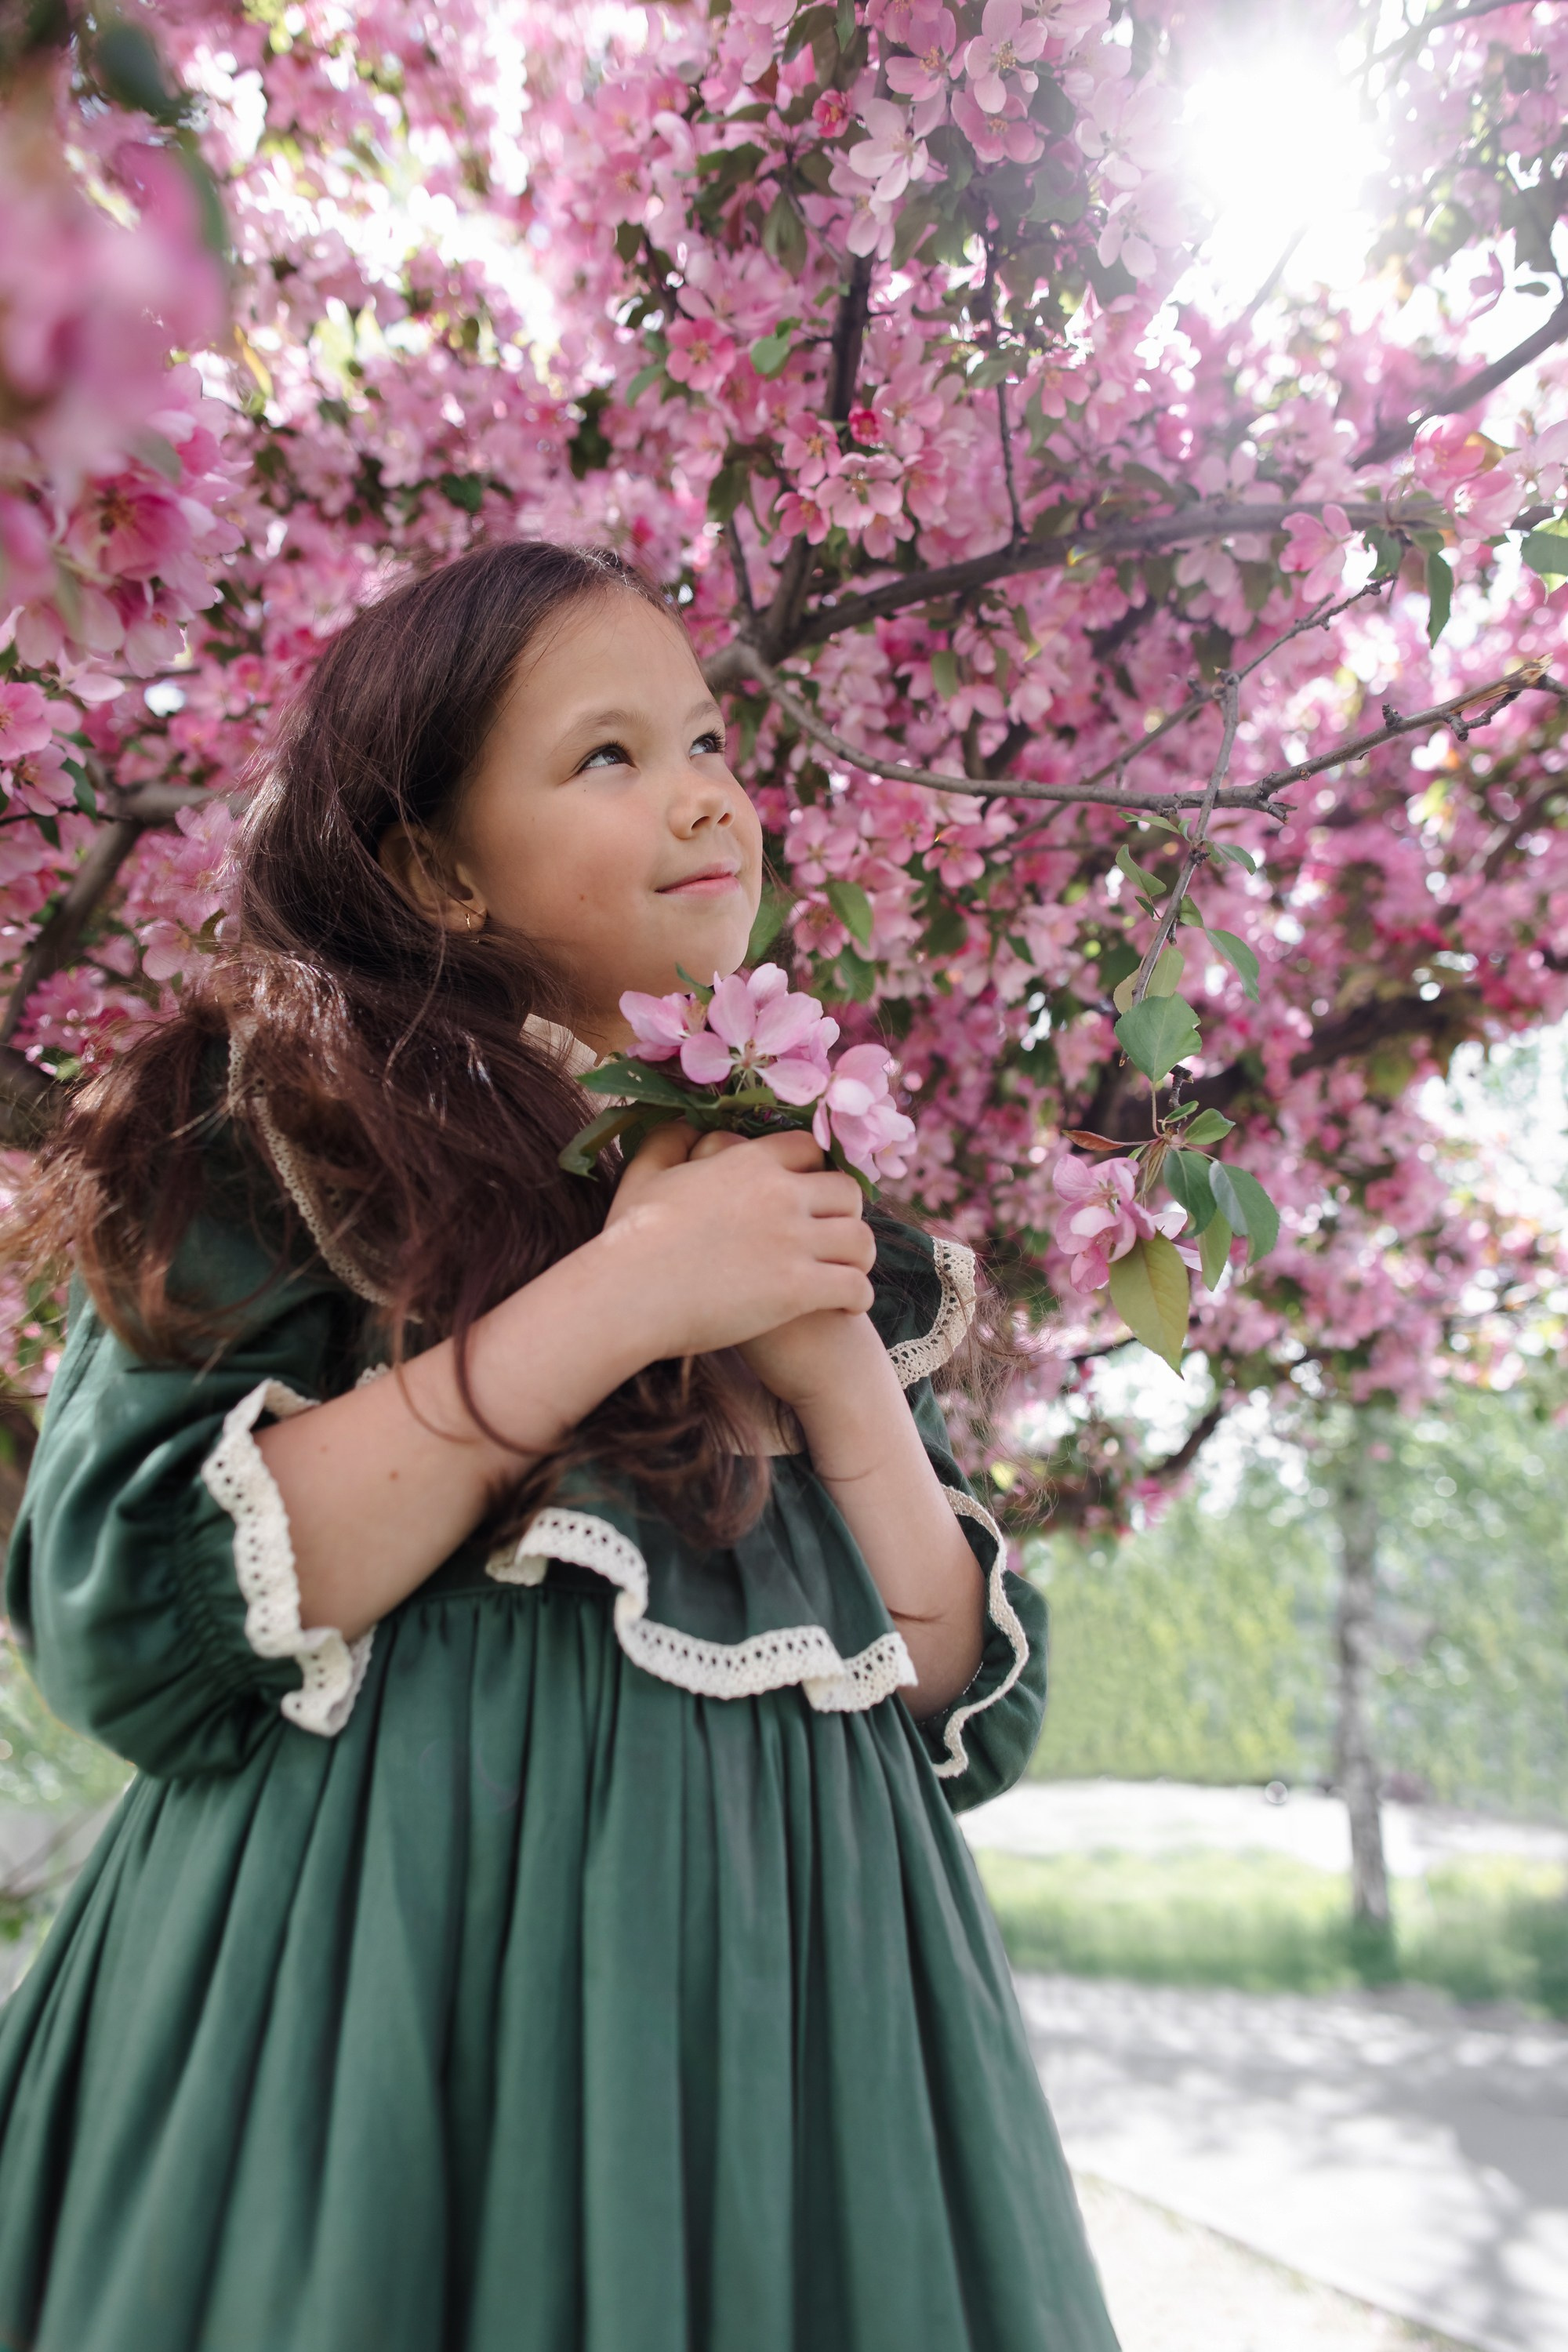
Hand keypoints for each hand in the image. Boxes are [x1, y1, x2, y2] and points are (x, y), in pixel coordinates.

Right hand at [601, 1122, 875, 1365]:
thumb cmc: (629, 1240)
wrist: (627, 1295)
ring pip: (860, 1239)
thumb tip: (686, 1127)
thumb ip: (667, 1143)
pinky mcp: (797, 1289)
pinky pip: (853, 1287)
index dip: (816, 1169)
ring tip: (848, 1271)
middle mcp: (780, 1195)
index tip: (813, 1192)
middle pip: (847, 1191)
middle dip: (846, 1213)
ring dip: (858, 1256)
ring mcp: (792, 1242)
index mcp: (748, 1163)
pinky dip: (857, 1297)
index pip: (809, 1150)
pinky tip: (846, 1307)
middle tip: (835, 1235)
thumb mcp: (643, 1177)